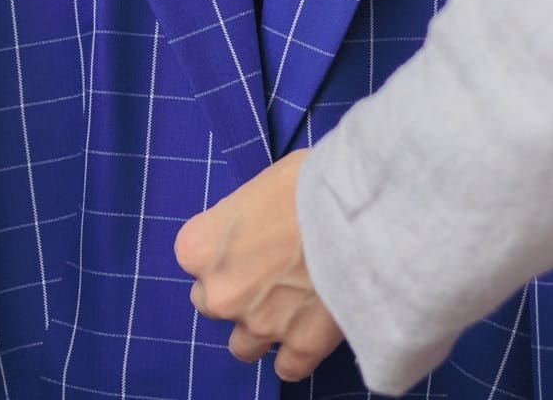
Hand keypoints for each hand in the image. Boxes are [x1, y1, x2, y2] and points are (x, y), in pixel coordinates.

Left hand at [175, 150, 345, 382]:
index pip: (193, 258)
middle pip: (212, 302)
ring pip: (244, 345)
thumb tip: (255, 223)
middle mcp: (220, 292)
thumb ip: (243, 216)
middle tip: (270, 271)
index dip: (223, 250)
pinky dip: (297, 354)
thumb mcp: (261, 184)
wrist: (359, 216)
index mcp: (200, 247)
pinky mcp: (300, 347)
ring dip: (261, 328)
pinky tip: (311, 332)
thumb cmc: (308, 186)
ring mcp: (259, 325)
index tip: (248, 240)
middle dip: (236, 291)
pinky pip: (288, 368)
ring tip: (290, 305)